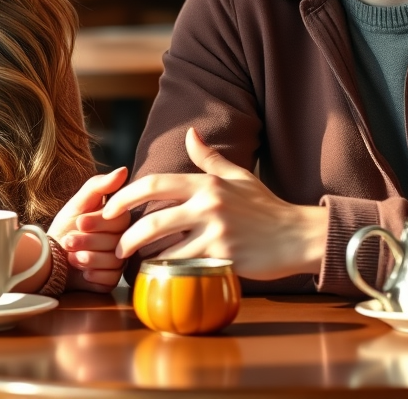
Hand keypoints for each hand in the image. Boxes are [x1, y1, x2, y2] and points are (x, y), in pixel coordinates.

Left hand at [49, 166, 130, 291]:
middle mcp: (123, 239)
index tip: (79, 222)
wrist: (49, 259)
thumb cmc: (64, 228)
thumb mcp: (77, 204)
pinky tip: (82, 271)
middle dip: (88, 241)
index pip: (121, 218)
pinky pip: (110, 278)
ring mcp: (119, 260)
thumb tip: (123, 170)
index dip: (99, 221)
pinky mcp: (112, 279)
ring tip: (71, 256)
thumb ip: (98, 186)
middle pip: (117, 240)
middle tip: (68, 241)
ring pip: (113, 260)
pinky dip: (92, 274)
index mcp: (117, 218)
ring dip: (88, 257)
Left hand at [102, 128, 326, 280]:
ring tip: (131, 262)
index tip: (110, 208)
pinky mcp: (224, 256)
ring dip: (144, 256)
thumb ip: (209, 158)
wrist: (297, 235)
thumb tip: (190, 133)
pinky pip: (186, 265)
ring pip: (166, 246)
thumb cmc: (266, 207)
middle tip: (114, 244)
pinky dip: (168, 270)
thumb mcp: (238, 176)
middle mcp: (208, 204)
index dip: (126, 196)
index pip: (155, 184)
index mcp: (207, 183)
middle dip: (126, 233)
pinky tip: (158, 274)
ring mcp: (216, 231)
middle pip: (153, 218)